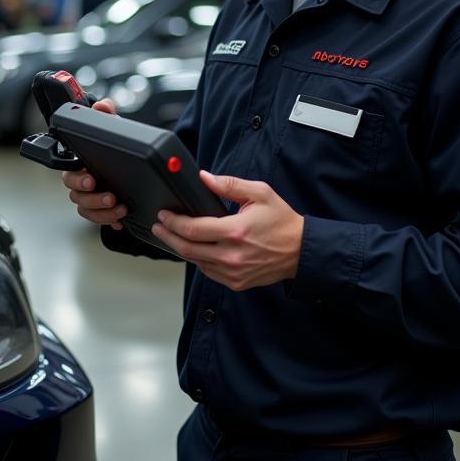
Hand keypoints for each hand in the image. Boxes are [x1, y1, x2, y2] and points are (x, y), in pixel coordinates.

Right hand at [61, 98, 128, 229]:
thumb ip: (107, 114)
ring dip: (103, 212)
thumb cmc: (117, 148)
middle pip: (76, 196)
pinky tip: (121, 220)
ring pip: (87, 210)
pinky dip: (110, 221)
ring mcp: (91, 199)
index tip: (91, 179)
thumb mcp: (115, 128)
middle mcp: (81, 184)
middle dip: (93, 198)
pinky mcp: (102, 211)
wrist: (134, 166)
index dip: (78, 179)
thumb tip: (101, 106)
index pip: (69, 174)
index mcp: (79, 165)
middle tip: (110, 196)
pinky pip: (99, 220)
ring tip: (121, 207)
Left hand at [152, 171, 303, 290]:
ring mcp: (233, 272)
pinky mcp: (235, 282)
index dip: (173, 221)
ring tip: (170, 235)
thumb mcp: (260, 193)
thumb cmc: (282, 221)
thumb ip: (229, 185)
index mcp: (236, 231)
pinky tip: (193, 249)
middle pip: (187, 248)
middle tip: (159, 226)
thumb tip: (204, 178)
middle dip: (167, 235)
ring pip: (195, 262)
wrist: (301, 251)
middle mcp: (232, 255)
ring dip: (180, 248)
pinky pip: (207, 272)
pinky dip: (197, 259)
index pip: (193, 229)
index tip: (163, 214)